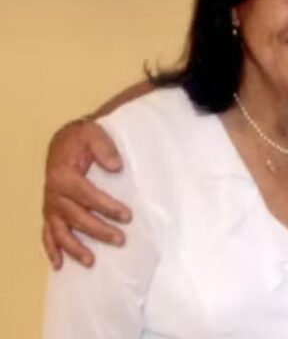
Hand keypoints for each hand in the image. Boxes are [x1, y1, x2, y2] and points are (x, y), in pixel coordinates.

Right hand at [42, 119, 130, 268]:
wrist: (65, 139)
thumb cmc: (82, 137)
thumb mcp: (93, 134)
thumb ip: (104, 148)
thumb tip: (116, 166)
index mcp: (63, 175)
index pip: (87, 195)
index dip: (107, 207)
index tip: (127, 216)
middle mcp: (53, 193)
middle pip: (76, 217)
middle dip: (98, 230)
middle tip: (120, 239)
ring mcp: (50, 204)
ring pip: (60, 231)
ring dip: (74, 248)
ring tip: (90, 261)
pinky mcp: (50, 211)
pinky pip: (48, 233)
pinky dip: (52, 249)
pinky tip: (59, 265)